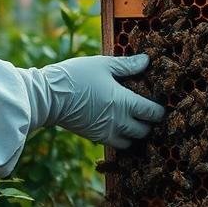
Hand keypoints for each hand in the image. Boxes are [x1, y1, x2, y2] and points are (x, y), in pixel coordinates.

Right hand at [42, 54, 163, 148]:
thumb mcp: (103, 64)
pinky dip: (120, 139)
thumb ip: (127, 65)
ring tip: (132, 120)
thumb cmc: (76, 76)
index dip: (160, 109)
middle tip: (146, 111)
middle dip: (149, 123)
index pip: (153, 113)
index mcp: (125, 103)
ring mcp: (106, 133)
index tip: (159, 103)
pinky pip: (114, 145)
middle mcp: (119, 122)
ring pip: (131, 142)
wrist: (47, 97)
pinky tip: (116, 125)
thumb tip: (146, 61)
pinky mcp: (94, 138)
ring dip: (135, 134)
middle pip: (145, 131)